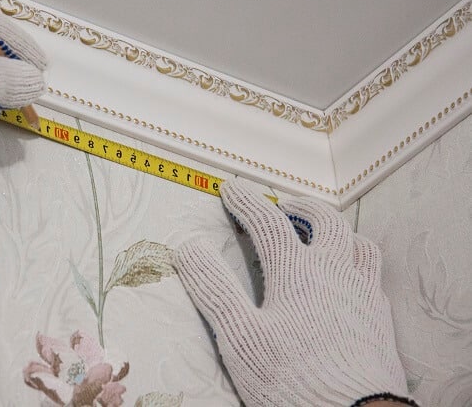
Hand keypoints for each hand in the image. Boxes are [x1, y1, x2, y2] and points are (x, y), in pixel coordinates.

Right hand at [174, 179, 413, 405]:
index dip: (247, 201)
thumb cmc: (291, 378)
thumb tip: (189, 246)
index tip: (232, 188)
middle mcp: (334, 273)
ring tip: (321, 232)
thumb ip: (214, 287)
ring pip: (357, 244)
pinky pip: (372, 275)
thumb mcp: (240, 335)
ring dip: (336, 230)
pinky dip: (356, 262)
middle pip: (324, 222)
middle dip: (301, 206)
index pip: (268, 223)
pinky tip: (349, 278)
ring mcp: (362, 294)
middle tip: (284, 204)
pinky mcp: (378, 319)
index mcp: (297, 272)